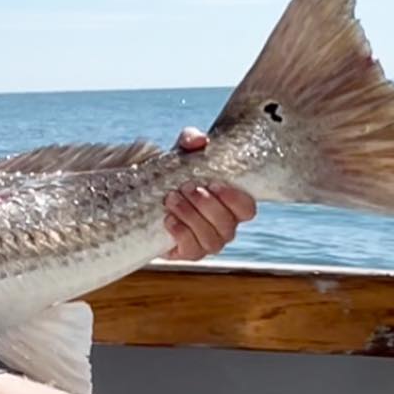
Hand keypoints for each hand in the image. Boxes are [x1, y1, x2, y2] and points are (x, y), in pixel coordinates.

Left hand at [162, 129, 256, 259]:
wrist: (146, 198)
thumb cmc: (175, 174)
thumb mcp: (182, 154)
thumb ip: (191, 141)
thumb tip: (199, 140)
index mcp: (230, 204)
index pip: (247, 209)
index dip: (235, 199)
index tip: (214, 183)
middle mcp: (224, 226)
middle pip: (228, 225)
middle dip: (206, 206)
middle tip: (186, 187)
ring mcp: (207, 242)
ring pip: (212, 241)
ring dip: (191, 218)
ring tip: (172, 200)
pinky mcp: (187, 252)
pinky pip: (192, 251)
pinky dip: (180, 234)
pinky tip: (168, 219)